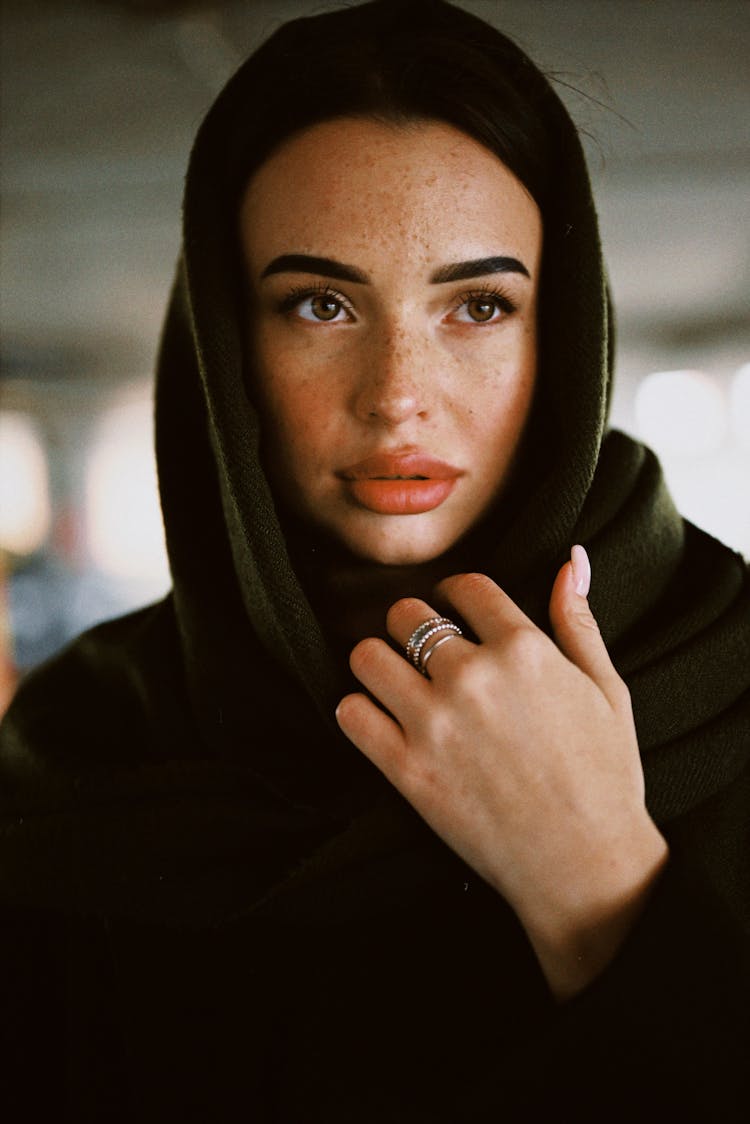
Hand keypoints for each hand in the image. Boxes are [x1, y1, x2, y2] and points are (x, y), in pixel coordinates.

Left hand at [335, 547, 667, 998]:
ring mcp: (435, 723)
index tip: (452, 609)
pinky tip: (381, 722)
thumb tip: (569, 559)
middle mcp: (473, 676)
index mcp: (523, 649)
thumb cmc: (605, 777)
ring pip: (366, 657)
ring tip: (396, 682)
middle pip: (404, 613)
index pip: (464, 586)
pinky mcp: (407, 770)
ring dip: (377, 664)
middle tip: (421, 650)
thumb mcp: (607, 689)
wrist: (585, 865)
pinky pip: (349, 714)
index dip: (454, 593)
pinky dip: (357, 713)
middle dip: (411, 624)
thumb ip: (578, 621)